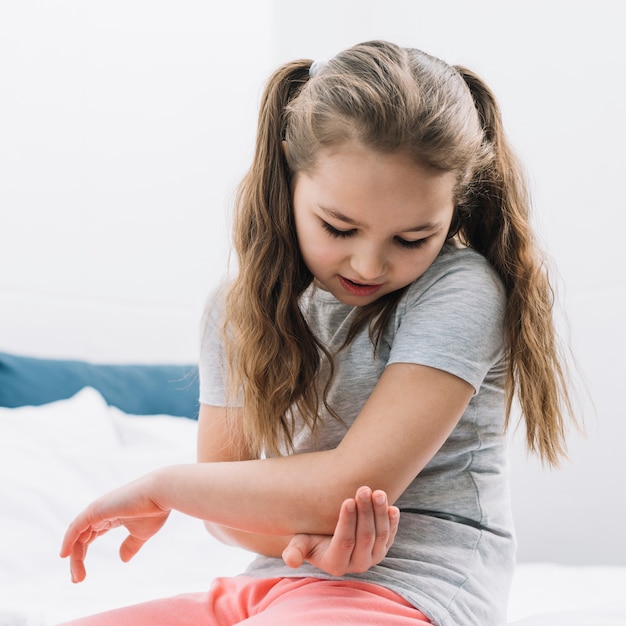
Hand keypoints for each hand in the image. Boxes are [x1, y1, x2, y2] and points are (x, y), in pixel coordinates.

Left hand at [59, 473, 169, 582]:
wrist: (161, 493)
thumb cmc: (155, 510)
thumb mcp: (142, 533)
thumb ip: (130, 545)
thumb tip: (122, 560)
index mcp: (110, 515)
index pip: (90, 535)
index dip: (83, 553)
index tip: (81, 574)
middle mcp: (101, 511)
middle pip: (81, 538)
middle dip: (77, 559)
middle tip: (78, 579)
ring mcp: (97, 509)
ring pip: (77, 536)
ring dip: (75, 557)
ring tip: (77, 577)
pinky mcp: (96, 509)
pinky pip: (76, 527)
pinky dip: (68, 540)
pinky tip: (65, 555)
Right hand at [282, 486, 399, 576]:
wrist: (328, 538)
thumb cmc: (311, 536)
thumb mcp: (300, 542)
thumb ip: (295, 550)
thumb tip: (290, 560)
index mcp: (335, 564)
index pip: (345, 541)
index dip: (347, 521)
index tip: (347, 500)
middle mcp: (357, 565)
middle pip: (365, 536)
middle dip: (365, 512)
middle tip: (363, 489)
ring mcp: (373, 558)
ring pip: (381, 535)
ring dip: (380, 513)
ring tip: (378, 492)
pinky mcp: (383, 549)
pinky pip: (391, 536)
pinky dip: (393, 522)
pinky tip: (392, 507)